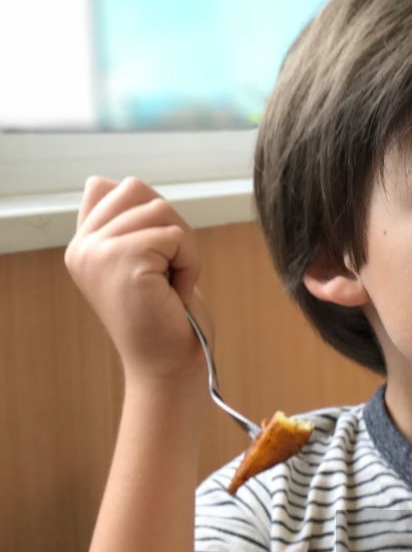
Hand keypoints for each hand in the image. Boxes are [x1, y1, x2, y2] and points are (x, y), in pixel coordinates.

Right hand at [65, 176, 212, 380]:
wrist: (170, 371)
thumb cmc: (168, 321)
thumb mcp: (142, 262)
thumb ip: (124, 223)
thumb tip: (110, 180)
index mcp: (82, 245)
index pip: (112, 187)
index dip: (148, 217)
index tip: (153, 264)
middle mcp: (82, 247)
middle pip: (137, 189)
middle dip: (170, 228)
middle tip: (169, 274)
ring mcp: (98, 253)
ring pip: (159, 209)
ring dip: (183, 248)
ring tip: (172, 286)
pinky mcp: (124, 261)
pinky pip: (176, 236)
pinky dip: (189, 264)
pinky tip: (177, 294)